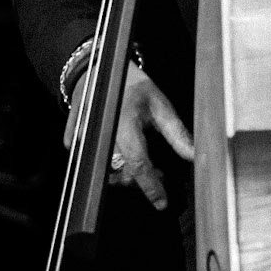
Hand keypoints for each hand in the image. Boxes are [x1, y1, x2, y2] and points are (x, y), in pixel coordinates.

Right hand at [65, 63, 194, 212]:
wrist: (99, 68)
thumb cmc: (131, 85)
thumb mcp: (160, 104)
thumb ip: (176, 132)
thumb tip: (194, 155)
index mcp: (125, 123)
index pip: (139, 163)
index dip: (151, 186)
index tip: (161, 202)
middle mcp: (102, 131)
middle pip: (121, 171)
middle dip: (141, 178)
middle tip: (158, 171)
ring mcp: (85, 135)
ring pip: (106, 169)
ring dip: (125, 172)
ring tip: (140, 159)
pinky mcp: (75, 137)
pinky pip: (91, 161)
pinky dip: (108, 163)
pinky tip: (120, 152)